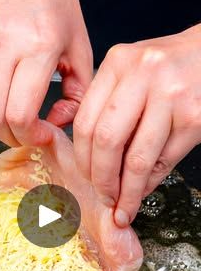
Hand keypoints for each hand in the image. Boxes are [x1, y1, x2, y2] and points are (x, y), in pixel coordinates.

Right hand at [0, 0, 91, 146]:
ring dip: (6, 115)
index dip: (33, 137)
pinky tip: (10, 76)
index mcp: (37, 45)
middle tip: (31, 134)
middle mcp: (2, 47)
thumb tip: (61, 121)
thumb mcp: (79, 42)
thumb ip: (79, 90)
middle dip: (15, 137)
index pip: (21, 113)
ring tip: (24, 100)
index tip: (45, 136)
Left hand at [73, 24, 200, 226]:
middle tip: (104, 197)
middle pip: (107, 142)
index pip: (86, 122)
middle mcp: (143, 75)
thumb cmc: (168, 68)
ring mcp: (172, 96)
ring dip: (128, 192)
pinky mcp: (194, 118)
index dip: (82, 159)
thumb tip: (82, 149)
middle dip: (102, 180)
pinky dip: (150, 183)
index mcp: (118, 63)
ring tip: (123, 206)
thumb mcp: (130, 73)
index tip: (85, 178)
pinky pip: (164, 162)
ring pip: (137, 160)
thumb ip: (105, 104)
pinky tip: (144, 190)